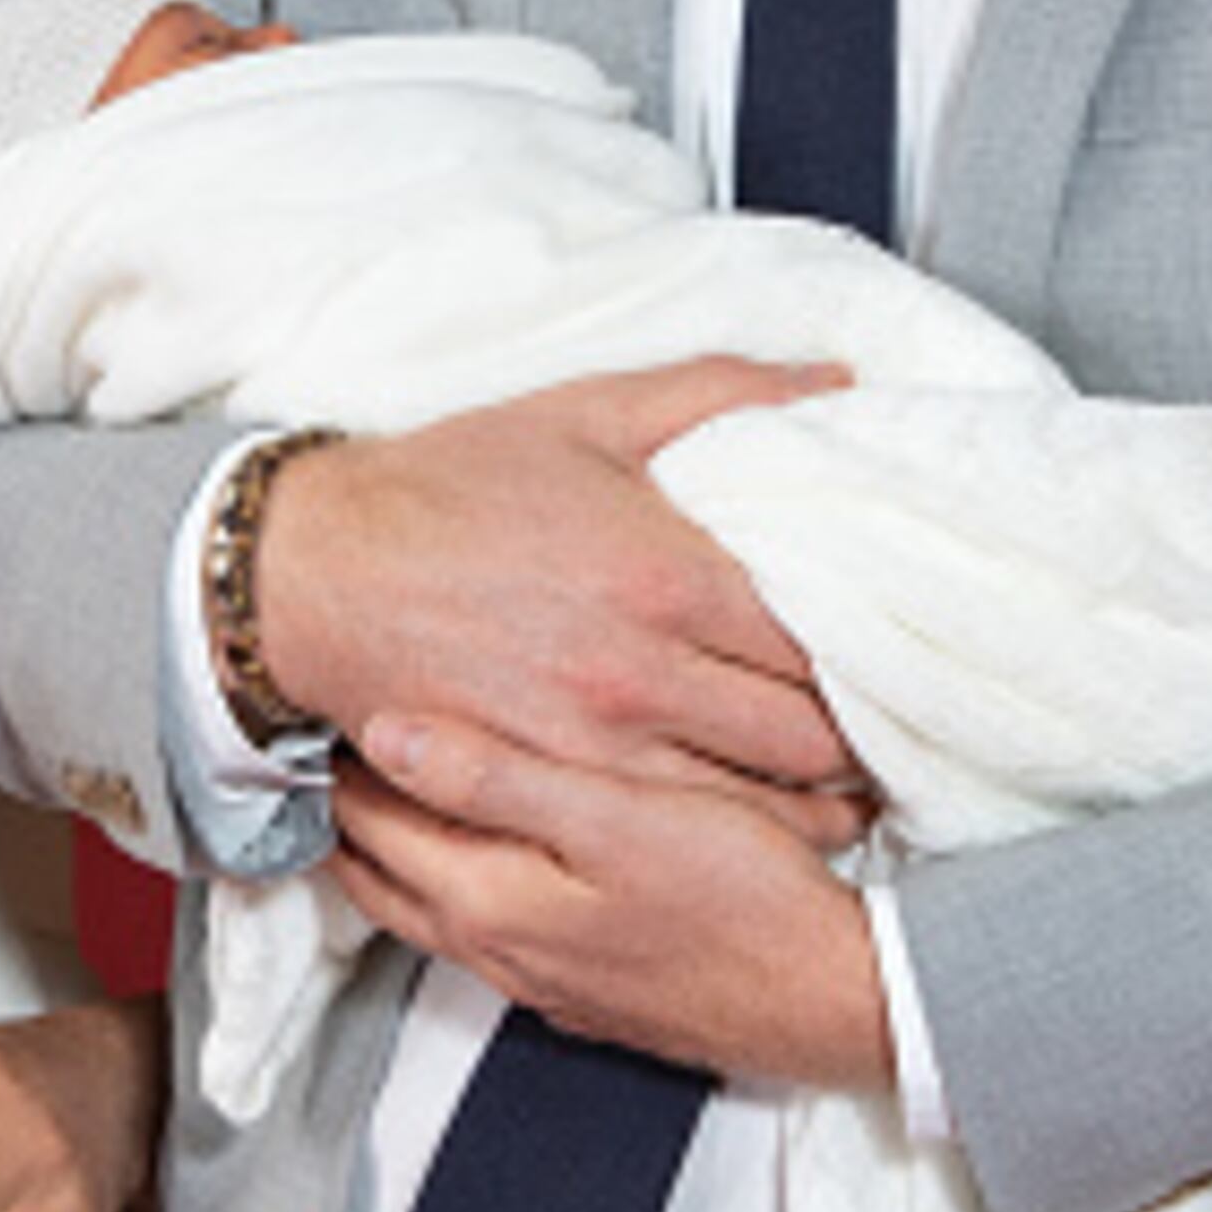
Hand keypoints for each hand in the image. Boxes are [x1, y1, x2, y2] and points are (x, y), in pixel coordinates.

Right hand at [250, 364, 865, 797]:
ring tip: (850, 786)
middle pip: (804, 732)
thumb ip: (722, 393)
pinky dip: (737, 831)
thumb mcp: (588, 413)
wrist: (315, 573)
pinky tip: (765, 823)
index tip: (896, 653)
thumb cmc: (446, 489)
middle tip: (886, 728)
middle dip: (858, 737)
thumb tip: (833, 380)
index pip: (819, 638)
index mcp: (667, 572)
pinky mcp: (552, 789)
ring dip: (815, 798)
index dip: (874, 654)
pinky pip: (677, 830)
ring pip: (755, 799)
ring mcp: (597, 744)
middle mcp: (642, 672)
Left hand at [333, 711, 895, 1090]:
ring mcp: (542, 979)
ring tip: (389, 786)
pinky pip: (490, 930)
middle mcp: (499, 953)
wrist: (833, 1001)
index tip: (324, 701)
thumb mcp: (615, 816)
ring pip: (433, 907)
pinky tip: (490, 854)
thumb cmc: (741, 900)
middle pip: (384, 875)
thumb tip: (389, 733)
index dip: (342, 760)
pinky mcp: (587, 989)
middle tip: (327, 742)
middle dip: (349, 812)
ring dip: (400, 850)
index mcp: (488, 903)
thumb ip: (496, 778)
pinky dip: (459, 882)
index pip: (374, 824)